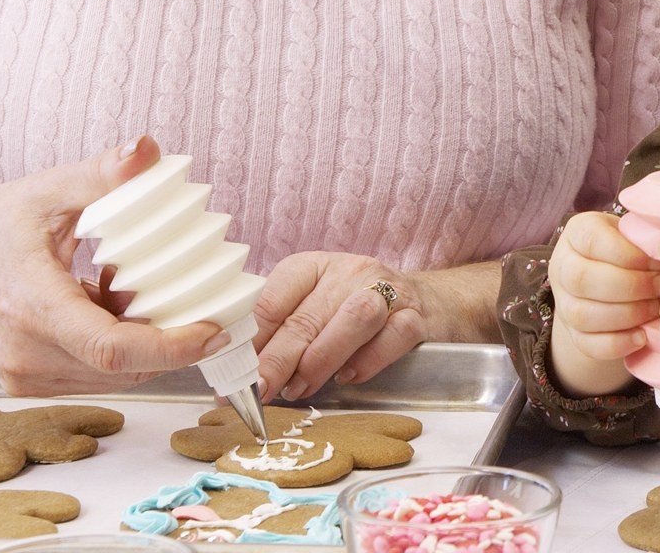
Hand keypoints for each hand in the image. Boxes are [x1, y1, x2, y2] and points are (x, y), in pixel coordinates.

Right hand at [0, 136, 222, 394]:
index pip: (110, 349)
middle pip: (122, 367)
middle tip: (204, 303)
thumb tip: (146, 151)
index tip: (214, 332)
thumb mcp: (53, 189)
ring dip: (148, 345)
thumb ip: (102, 173)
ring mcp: (25, 375)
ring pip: (115, 377)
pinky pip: (97, 375)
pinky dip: (124, 349)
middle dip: (173, 342)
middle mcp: (26, 352)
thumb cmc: (4, 222)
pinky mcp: (30, 382)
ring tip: (144, 294)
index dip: (170, 348)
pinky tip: (118, 308)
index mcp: (32, 306)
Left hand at [254, 252, 432, 399]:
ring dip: (321, 360)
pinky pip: (392, 337)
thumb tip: (238, 374)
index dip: (251, 340)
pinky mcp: (415, 316)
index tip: (235, 374)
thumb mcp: (312, 307)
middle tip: (261, 391)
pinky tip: (348, 377)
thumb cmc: (351, 310)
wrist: (423, 301)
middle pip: (308, 316)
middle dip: (279, 360)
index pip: (273, 297)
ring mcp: (387, 291)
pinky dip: (368, 361)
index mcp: (313, 267)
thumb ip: (279, 333)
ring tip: (301, 388)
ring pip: (354, 319)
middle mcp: (350, 272)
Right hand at [545, 211, 659, 395]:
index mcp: (577, 232)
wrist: (611, 277)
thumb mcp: (637, 232)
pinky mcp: (572, 333)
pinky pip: (587, 344)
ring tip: (655, 309)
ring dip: (626, 315)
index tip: (657, 262)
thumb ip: (648, 236)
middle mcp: (562, 266)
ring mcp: (563, 302)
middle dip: (629, 286)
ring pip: (582, 314)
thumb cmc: (633, 249)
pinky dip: (617, 344)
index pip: (591, 240)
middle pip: (582, 279)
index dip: (626, 254)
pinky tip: (642, 336)